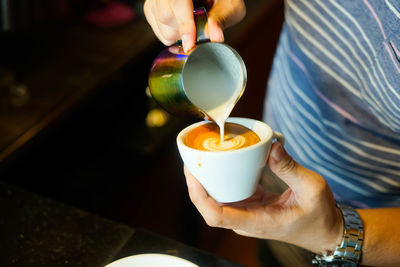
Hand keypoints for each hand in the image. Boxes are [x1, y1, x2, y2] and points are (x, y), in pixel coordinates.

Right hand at [144, 0, 245, 51]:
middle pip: (165, 16)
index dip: (184, 24)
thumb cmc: (222, 0)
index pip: (178, 2)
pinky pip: (156, 29)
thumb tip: (214, 37)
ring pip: (160, 24)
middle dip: (182, 31)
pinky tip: (182, 28)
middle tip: (198, 32)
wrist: (213, 0)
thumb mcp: (230, 7)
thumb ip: (221, 19)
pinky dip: (170, 35)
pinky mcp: (151, 8)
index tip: (190, 43)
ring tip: (192, 27)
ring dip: (177, 34)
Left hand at [184, 142, 343, 254]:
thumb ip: (290, 168)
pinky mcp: (251, 206)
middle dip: (196, 185)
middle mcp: (247, 220)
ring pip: (216, 201)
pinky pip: (228, 194)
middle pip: (210, 207)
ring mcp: (247, 214)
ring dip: (205, 182)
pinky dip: (220, 180)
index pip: (217, 216)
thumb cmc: (319, 215)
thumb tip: (272, 146)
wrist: (324, 231)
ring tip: (199, 159)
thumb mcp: (311, 188)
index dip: (199, 197)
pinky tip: (218, 164)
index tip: (193, 175)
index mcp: (258, 221)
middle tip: (192, 159)